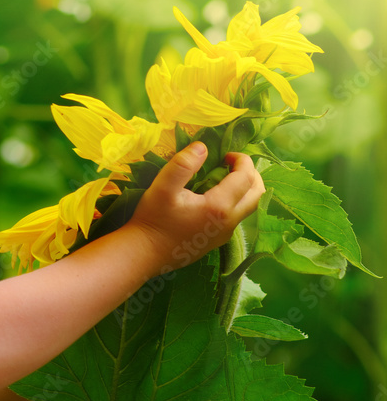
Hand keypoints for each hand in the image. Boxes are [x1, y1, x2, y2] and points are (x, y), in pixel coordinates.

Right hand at [128, 142, 264, 268]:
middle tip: (231, 163)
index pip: (245, 178)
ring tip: (224, 177)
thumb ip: (183, 164)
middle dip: (250, 173)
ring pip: (249, 207)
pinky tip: (214, 196)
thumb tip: (202, 147)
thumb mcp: (162, 187)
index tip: (226, 153)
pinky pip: (237, 217)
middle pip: (256, 194)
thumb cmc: (153, 219)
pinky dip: (235, 201)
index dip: (242, 160)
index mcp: (219, 207)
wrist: (144, 253)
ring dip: (244, 188)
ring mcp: (224, 234)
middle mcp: (228, 222)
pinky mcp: (217, 241)